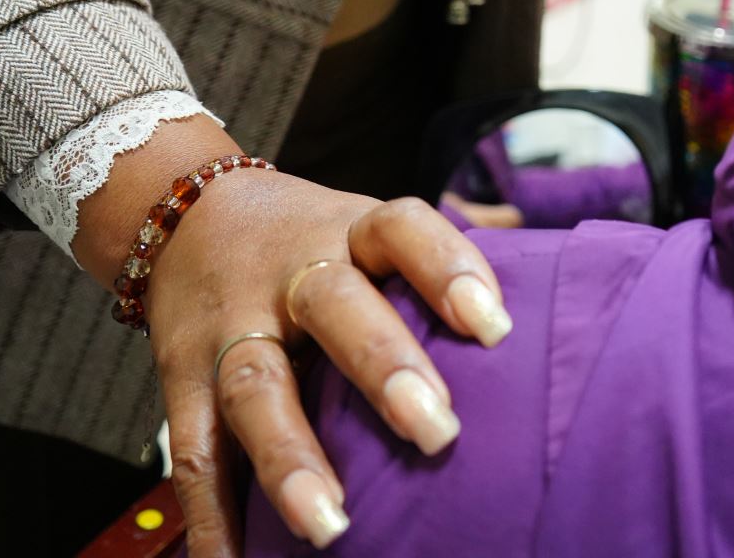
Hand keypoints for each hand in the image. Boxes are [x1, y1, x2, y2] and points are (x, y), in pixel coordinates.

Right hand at [74, 121, 511, 556]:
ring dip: (291, 458)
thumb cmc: (318, 239)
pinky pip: (192, 448)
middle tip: (439, 431)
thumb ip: (443, 265)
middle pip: (335, 306)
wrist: (185, 210)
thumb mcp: (372, 226)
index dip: (449, 269)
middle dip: (383, 367)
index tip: (497, 326)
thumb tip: (553, 299)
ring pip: (256, 386)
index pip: (405, 229)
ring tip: (332, 523)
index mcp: (352, 229)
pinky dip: (211, 512)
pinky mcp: (180, 376)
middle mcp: (293, 271)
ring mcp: (232, 324)